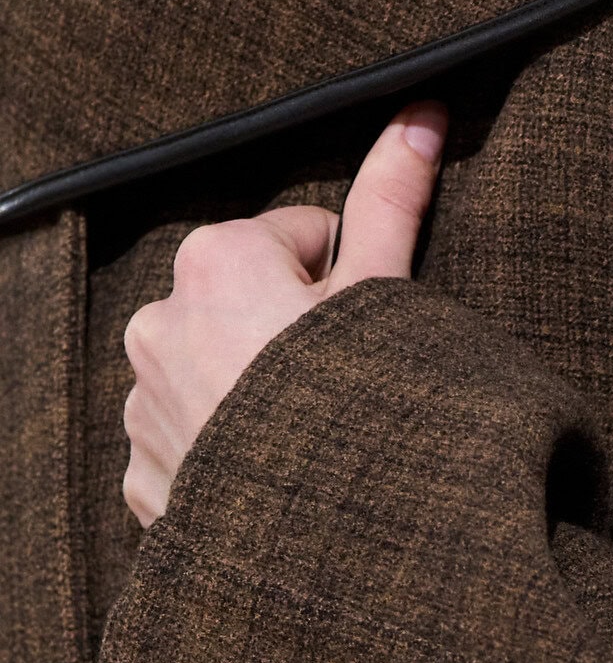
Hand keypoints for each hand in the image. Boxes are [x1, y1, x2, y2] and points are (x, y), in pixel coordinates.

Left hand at [122, 102, 447, 526]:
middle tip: (346, 391)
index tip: (368, 332)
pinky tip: (278, 483)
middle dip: (291, 338)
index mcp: (216, 261)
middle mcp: (158, 322)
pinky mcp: (144, 477)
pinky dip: (228, 460)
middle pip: (248, 308)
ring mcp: (143, 406)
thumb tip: (421, 111)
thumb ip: (391, 201)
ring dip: (254, 398)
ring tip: (313, 444)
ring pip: (214, 377)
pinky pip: (191, 447)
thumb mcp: (388, 298)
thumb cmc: (366, 415)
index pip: (299, 239)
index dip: (348, 282)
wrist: (337, 551)